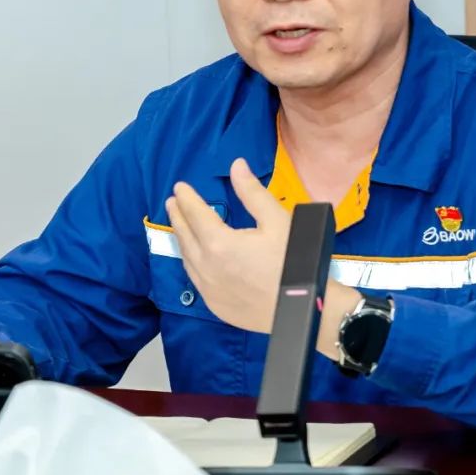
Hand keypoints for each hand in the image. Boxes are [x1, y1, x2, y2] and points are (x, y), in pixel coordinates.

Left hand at [165, 158, 288, 332]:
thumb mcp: (276, 221)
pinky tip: (194, 257)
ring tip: (180, 225)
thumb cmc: (293, 262)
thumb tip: (237, 165)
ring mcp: (209, 289)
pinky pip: (195, 278)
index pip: (195, 214)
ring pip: (187, 258)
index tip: (180, 187)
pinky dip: (191, 262)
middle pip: (185, 235)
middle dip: (178, 216)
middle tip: (173, 202)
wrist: (302, 309)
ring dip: (182, 239)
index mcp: (219, 243)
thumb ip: (252, 193)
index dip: (187, 198)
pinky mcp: (215, 305)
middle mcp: (206, 267)